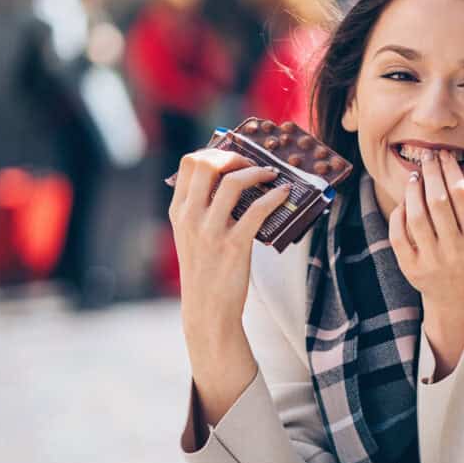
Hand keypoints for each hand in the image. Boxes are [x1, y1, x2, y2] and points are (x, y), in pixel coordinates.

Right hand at [168, 148, 290, 395]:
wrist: (207, 311)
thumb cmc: (206, 271)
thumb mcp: (192, 237)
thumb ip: (203, 210)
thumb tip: (232, 181)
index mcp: (179, 211)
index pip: (189, 163)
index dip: (215, 152)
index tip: (234, 157)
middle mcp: (191, 217)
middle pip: (206, 164)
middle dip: (234, 156)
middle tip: (253, 165)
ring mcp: (210, 231)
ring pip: (231, 182)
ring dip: (256, 173)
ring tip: (271, 176)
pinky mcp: (234, 246)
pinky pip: (257, 210)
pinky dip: (274, 197)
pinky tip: (284, 194)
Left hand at [388, 149, 463, 375]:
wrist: (456, 295)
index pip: (461, 194)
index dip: (450, 170)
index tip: (445, 156)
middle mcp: (454, 249)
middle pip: (437, 201)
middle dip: (431, 173)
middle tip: (427, 158)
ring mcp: (431, 260)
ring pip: (416, 216)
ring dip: (413, 190)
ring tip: (415, 177)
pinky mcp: (411, 267)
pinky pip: (398, 235)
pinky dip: (399, 214)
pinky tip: (406, 203)